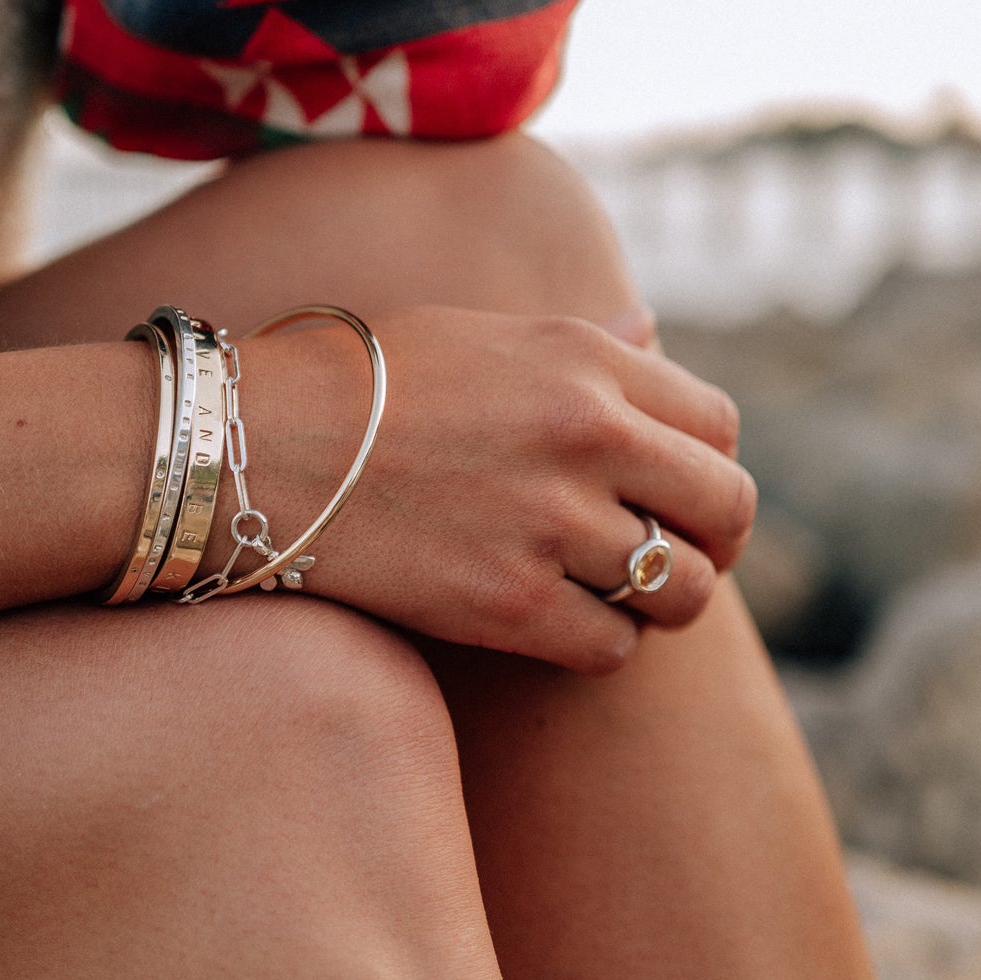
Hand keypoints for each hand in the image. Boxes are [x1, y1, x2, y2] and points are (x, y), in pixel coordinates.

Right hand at [226, 306, 755, 673]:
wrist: (254, 445)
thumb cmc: (357, 382)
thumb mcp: (481, 332)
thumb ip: (582, 343)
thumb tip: (653, 333)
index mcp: (584, 358)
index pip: (719, 425)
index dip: (709, 468)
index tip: (680, 495)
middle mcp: (585, 434)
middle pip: (725, 509)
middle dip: (713, 543)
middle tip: (674, 559)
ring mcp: (549, 521)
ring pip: (680, 591)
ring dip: (659, 602)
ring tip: (613, 595)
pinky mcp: (507, 604)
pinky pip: (611, 647)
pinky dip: (598, 644)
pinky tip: (557, 623)